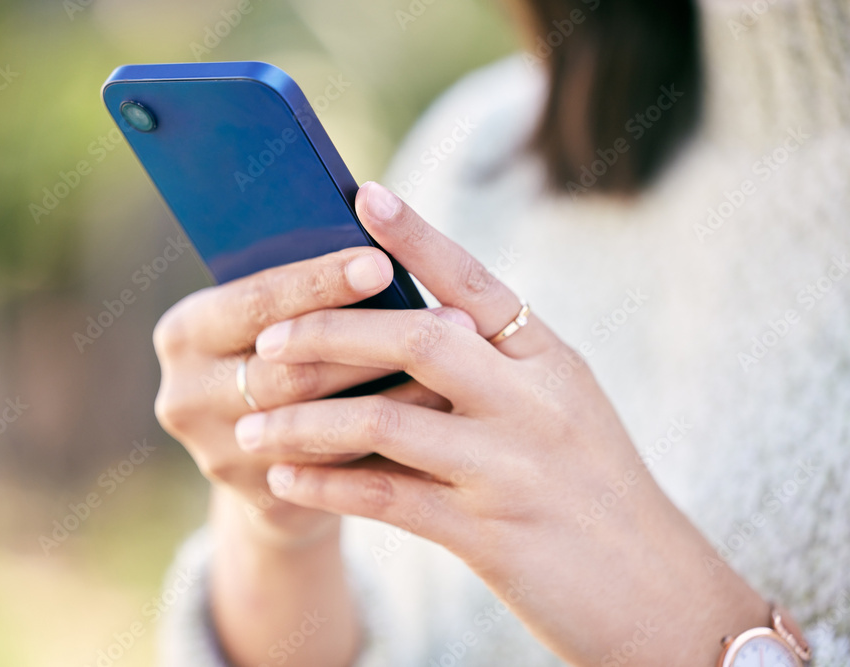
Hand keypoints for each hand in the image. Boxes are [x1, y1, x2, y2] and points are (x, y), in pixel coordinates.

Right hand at [153, 235, 465, 546]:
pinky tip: (441, 419)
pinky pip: (334, 467)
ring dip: (396, 391)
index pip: (256, 300)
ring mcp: (217, 452)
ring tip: (461, 365)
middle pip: (288, 367)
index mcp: (186, 330)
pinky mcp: (257, 497)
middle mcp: (185, 393)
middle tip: (451, 319)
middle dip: (373, 341)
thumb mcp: (280, 319)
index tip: (380, 262)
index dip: (319, 283)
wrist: (272, 458)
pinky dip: (390, 440)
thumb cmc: (288, 360)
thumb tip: (378, 241)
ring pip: (317, 420)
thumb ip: (310, 293)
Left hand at [234, 182, 769, 664]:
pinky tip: (285, 482)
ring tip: (251, 427)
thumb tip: (411, 335)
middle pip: (419, 338)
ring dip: (307, 421)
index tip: (364, 196)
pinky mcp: (491, 535)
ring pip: (387, 421)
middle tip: (268, 338)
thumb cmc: (601, 496)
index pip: (477, 283)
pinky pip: (389, 498)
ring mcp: (513, 467)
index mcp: (552, 364)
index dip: (418, 237)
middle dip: (333, 330)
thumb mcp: (565, 414)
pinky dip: (330, 486)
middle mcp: (535, 404)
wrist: (659, 596)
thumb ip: (500, 373)